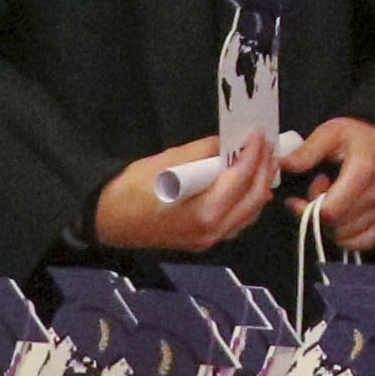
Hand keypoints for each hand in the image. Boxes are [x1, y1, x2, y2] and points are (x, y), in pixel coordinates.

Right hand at [95, 132, 265, 251]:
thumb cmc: (130, 190)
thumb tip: (228, 140)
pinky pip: (237, 222)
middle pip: (254, 198)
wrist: (107, 221)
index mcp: (204, 212)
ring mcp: (210, 240)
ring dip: (260, 185)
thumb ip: (203, 152)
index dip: (253, 153)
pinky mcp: (205, 241)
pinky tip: (247, 184)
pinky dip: (248, 202)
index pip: (240, 179)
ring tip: (262, 160)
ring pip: (250, 213)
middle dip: (264, 168)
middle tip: (267, 144)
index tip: (259, 133)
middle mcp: (212, 231)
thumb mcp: (166, 161)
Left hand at [285, 114, 374, 252]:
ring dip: (331, 224)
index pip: (331, 210)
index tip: (296, 200)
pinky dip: (346, 237)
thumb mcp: (331, 133)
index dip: (307, 210)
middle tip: (318, 194)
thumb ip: (307, 151)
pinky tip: (342, 217)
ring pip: (347, 236)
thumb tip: (283, 165)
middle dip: (318, 215)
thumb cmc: (359, 137)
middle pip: (337, 225)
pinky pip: (363, 242)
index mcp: (364, 170)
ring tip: (332, 201)